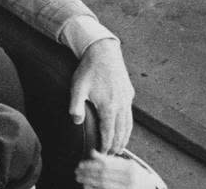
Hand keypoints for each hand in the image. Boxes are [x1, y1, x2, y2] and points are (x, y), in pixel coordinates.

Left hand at [68, 38, 133, 153]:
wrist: (103, 50)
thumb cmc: (88, 69)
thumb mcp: (77, 87)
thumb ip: (75, 106)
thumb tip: (76, 121)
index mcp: (109, 106)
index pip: (109, 133)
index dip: (106, 145)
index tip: (102, 154)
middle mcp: (121, 105)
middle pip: (121, 132)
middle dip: (116, 145)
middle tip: (112, 156)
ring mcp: (127, 99)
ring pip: (128, 124)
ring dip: (124, 137)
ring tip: (120, 147)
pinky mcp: (129, 92)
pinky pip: (130, 114)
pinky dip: (128, 125)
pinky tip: (124, 127)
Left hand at [75, 150, 158, 188]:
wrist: (150, 188)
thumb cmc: (137, 176)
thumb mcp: (127, 164)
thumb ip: (111, 159)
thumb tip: (92, 153)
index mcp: (130, 167)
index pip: (106, 164)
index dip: (91, 164)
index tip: (81, 164)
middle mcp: (130, 178)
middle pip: (103, 174)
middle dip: (88, 172)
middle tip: (77, 171)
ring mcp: (127, 188)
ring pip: (104, 184)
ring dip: (89, 181)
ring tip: (80, 179)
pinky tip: (87, 187)